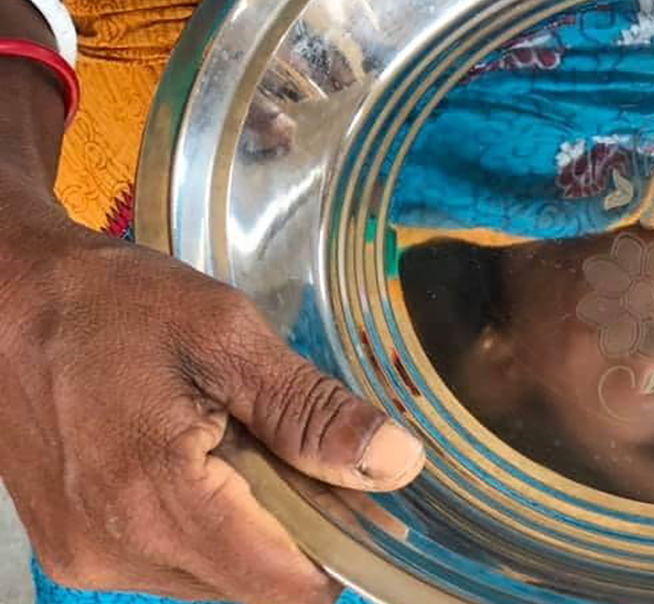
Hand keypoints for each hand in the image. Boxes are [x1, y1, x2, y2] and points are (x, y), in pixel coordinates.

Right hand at [0, 196, 425, 603]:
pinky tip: (203, 461)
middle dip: (297, 532)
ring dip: (251, 529)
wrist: (7, 300)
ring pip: (216, 580)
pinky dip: (208, 525)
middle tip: (299, 450)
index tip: (364, 495)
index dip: (341, 548)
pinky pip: (173, 564)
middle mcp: (115, 550)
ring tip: (240, 444)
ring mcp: (87, 557)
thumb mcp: (227, 337)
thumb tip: (394, 461)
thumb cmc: (109, 305)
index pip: (283, 586)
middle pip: (254, 587)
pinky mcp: (76, 549)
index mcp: (154, 500)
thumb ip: (311, 411)